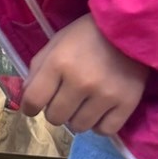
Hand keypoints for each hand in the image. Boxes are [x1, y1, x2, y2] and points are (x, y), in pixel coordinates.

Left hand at [21, 14, 148, 135]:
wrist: (130, 28)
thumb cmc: (87, 35)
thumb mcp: (56, 43)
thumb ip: (38, 70)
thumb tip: (27, 98)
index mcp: (58, 63)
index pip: (33, 100)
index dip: (30, 107)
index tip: (34, 107)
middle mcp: (80, 81)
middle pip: (55, 117)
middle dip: (55, 110)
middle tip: (65, 99)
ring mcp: (105, 94)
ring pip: (79, 127)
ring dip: (77, 118)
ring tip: (84, 103)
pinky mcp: (127, 103)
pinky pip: (105, 130)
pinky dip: (99, 124)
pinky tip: (99, 111)